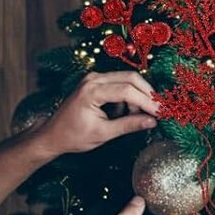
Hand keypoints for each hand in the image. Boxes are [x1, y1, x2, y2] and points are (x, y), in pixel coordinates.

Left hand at [32, 71, 159, 157]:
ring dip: (137, 96)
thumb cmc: (74, 136)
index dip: (147, 101)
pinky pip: (119, 83)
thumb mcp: (103, 134)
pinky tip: (125, 113)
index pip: (127, 90)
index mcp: (92, 91)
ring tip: (136, 117)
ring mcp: (94, 78)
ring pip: (126, 79)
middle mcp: (93, 79)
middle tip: (158, 111)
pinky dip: (128, 96)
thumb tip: (152, 121)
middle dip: (147, 95)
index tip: (161, 113)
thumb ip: (129, 125)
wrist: (53, 134)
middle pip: (130, 78)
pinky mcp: (96, 82)